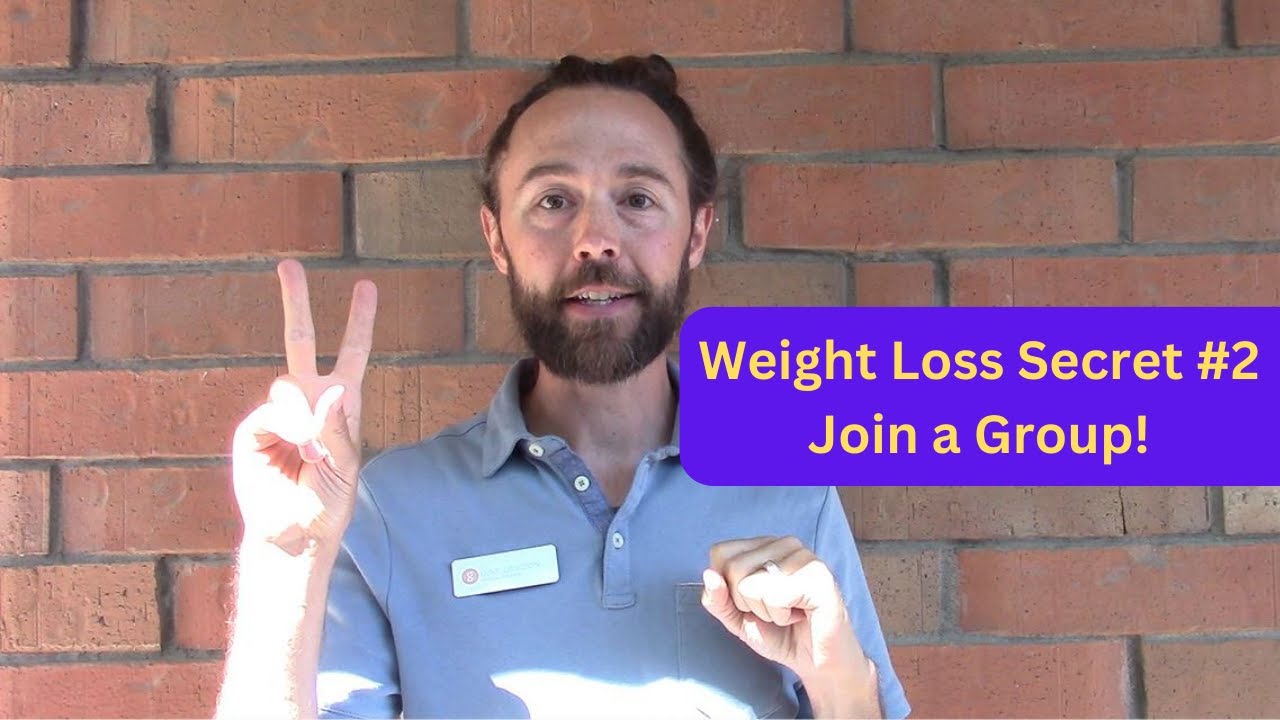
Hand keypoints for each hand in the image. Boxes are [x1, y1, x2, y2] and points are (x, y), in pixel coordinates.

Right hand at [230, 259, 377, 555]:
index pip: (351, 354)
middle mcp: (309, 399)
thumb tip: (331, 389)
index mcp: (341, 404)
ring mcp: (279, 411)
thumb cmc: (327, 501)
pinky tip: (292, 453)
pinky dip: (286, 428)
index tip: (365, 287)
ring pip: (288, 384)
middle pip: (300, 340)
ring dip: (302, 417)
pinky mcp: (254, 428)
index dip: (358, 322)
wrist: (293, 532)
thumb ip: (338, 429)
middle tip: (288, 264)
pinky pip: (270, 412)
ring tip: (311, 454)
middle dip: (295, 301)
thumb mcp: (346, 467)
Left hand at [701, 537, 874, 695]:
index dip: (728, 588)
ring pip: (751, 584)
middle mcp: (785, 544)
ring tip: (789, 612)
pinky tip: (800, 614)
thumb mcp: (737, 618)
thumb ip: (717, 599)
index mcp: (765, 545)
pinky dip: (781, 615)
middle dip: (747, 603)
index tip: (752, 601)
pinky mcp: (819, 577)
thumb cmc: (781, 634)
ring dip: (766, 611)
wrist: (817, 662)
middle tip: (774, 610)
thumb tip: (709, 575)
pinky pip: (774, 596)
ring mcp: (804, 557)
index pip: (720, 553)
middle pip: (733, 568)